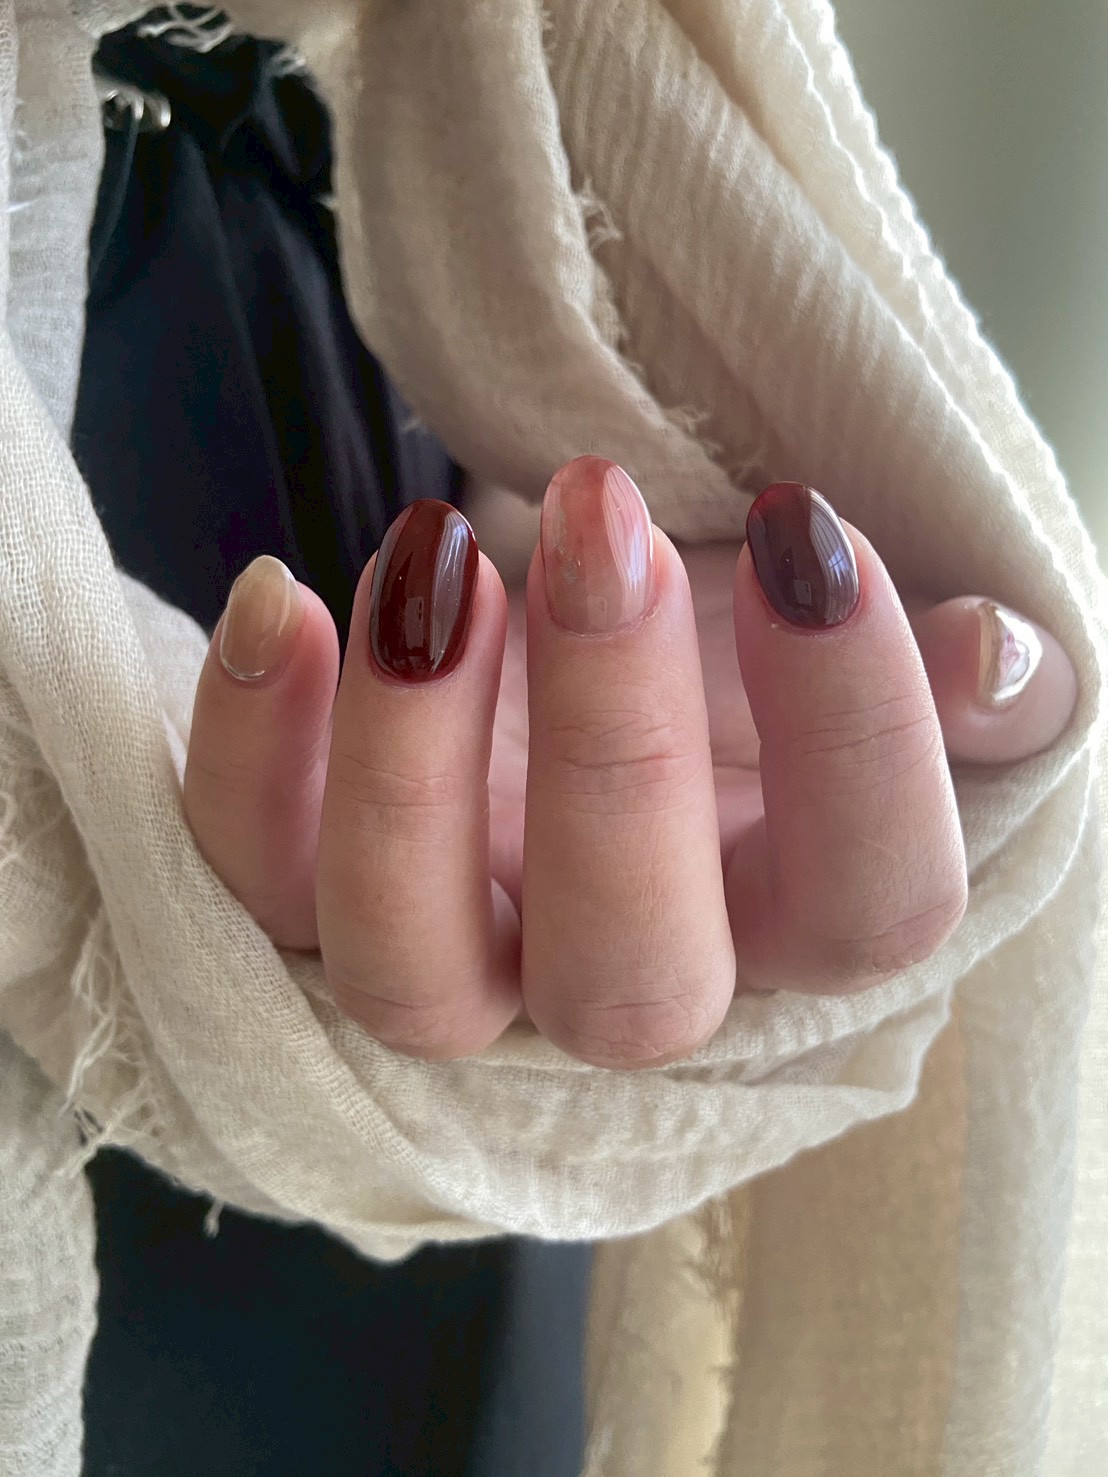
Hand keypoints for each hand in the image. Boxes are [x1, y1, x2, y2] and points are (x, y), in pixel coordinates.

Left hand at [183, 460, 1076, 1066]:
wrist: (576, 675)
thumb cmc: (726, 666)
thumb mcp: (848, 653)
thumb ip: (940, 675)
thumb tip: (997, 655)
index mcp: (791, 930)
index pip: (871, 911)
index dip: (857, 736)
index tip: (807, 531)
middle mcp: (622, 985)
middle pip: (629, 982)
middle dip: (618, 752)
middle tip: (609, 529)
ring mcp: (459, 962)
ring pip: (412, 972)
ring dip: (410, 768)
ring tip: (437, 559)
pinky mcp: (315, 902)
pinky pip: (250, 879)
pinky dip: (247, 754)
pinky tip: (286, 601)